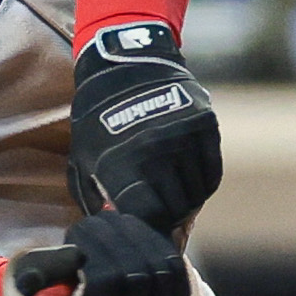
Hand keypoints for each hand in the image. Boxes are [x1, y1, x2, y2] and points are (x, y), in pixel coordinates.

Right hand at [7, 211, 188, 295]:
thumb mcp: (38, 288)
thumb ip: (42, 272)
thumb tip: (75, 255)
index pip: (106, 281)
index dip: (95, 247)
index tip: (78, 230)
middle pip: (137, 274)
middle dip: (116, 238)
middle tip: (97, 219)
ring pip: (160, 269)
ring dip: (138, 236)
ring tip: (114, 222)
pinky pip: (177, 272)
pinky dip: (158, 245)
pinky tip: (136, 233)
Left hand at [70, 23, 221, 233]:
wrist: (125, 67)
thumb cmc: (97, 121)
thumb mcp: (84, 158)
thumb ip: (97, 198)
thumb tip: (115, 228)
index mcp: (124, 163)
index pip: (149, 215)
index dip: (147, 226)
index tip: (143, 227)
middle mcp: (157, 152)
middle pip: (175, 208)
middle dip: (166, 216)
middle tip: (160, 215)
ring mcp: (185, 139)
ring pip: (196, 195)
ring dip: (185, 202)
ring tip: (171, 198)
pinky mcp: (205, 127)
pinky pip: (211, 175)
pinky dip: (201, 186)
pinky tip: (187, 183)